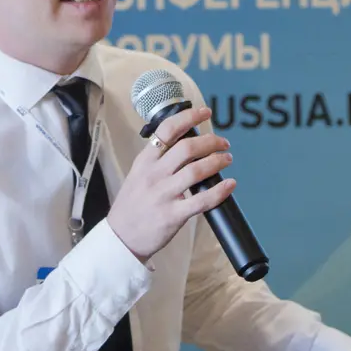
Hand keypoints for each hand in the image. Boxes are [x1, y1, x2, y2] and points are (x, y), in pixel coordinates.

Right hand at [108, 106, 235, 260]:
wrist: (121, 238)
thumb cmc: (131, 206)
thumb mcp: (137, 175)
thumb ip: (157, 161)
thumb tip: (184, 146)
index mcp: (144, 161)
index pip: (167, 131)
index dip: (188, 117)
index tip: (204, 112)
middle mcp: (154, 175)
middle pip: (187, 148)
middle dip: (210, 141)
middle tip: (223, 144)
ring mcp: (163, 194)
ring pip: (197, 170)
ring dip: (217, 162)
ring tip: (227, 159)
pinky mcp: (173, 215)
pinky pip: (202, 200)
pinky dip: (220, 191)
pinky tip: (230, 185)